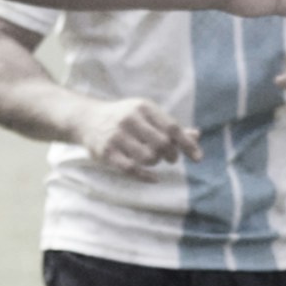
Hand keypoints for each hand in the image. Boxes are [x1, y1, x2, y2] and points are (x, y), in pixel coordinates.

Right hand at [79, 92, 197, 172]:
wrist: (87, 118)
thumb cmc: (125, 118)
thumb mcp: (147, 115)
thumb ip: (169, 126)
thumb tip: (196, 136)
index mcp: (144, 108)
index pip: (172, 128)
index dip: (187, 144)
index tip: (198, 158)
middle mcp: (129, 119)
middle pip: (162, 144)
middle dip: (171, 154)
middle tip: (170, 158)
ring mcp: (116, 136)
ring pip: (148, 157)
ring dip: (156, 162)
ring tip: (153, 159)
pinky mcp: (106, 151)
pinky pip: (132, 169)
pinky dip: (146, 176)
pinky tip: (153, 178)